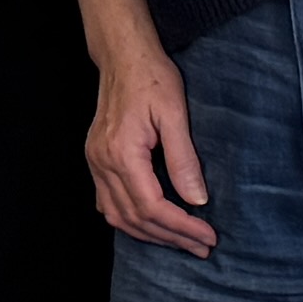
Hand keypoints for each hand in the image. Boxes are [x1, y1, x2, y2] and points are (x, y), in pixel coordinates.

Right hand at [83, 36, 216, 256]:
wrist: (123, 56)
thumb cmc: (152, 77)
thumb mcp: (175, 114)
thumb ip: (184, 159)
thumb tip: (197, 199)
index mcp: (122, 152)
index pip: (152, 206)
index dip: (181, 226)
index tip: (208, 235)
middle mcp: (102, 162)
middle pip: (135, 218)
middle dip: (171, 237)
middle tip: (202, 246)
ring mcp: (95, 162)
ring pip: (118, 216)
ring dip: (150, 234)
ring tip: (182, 241)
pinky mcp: (96, 159)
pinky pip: (108, 203)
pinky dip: (130, 220)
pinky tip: (152, 224)